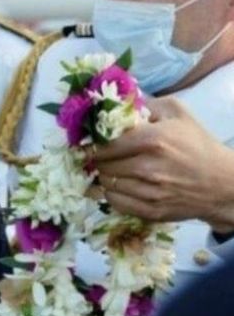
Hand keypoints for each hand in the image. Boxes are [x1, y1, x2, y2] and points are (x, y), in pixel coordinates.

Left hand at [93, 97, 233, 232]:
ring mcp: (149, 192)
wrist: (222, 182)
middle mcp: (148, 167)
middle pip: (102, 164)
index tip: (94, 143)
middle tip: (106, 157)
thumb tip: (116, 104)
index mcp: (153, 139)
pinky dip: (112, 193)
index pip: (105, 144)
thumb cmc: (197, 144)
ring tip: (116, 170)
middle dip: (101, 160)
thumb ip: (145, 104)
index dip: (95, 144)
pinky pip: (114, 202)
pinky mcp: (150, 211)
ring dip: (106, 177)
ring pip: (106, 183)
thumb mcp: (177, 113)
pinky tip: (122, 186)